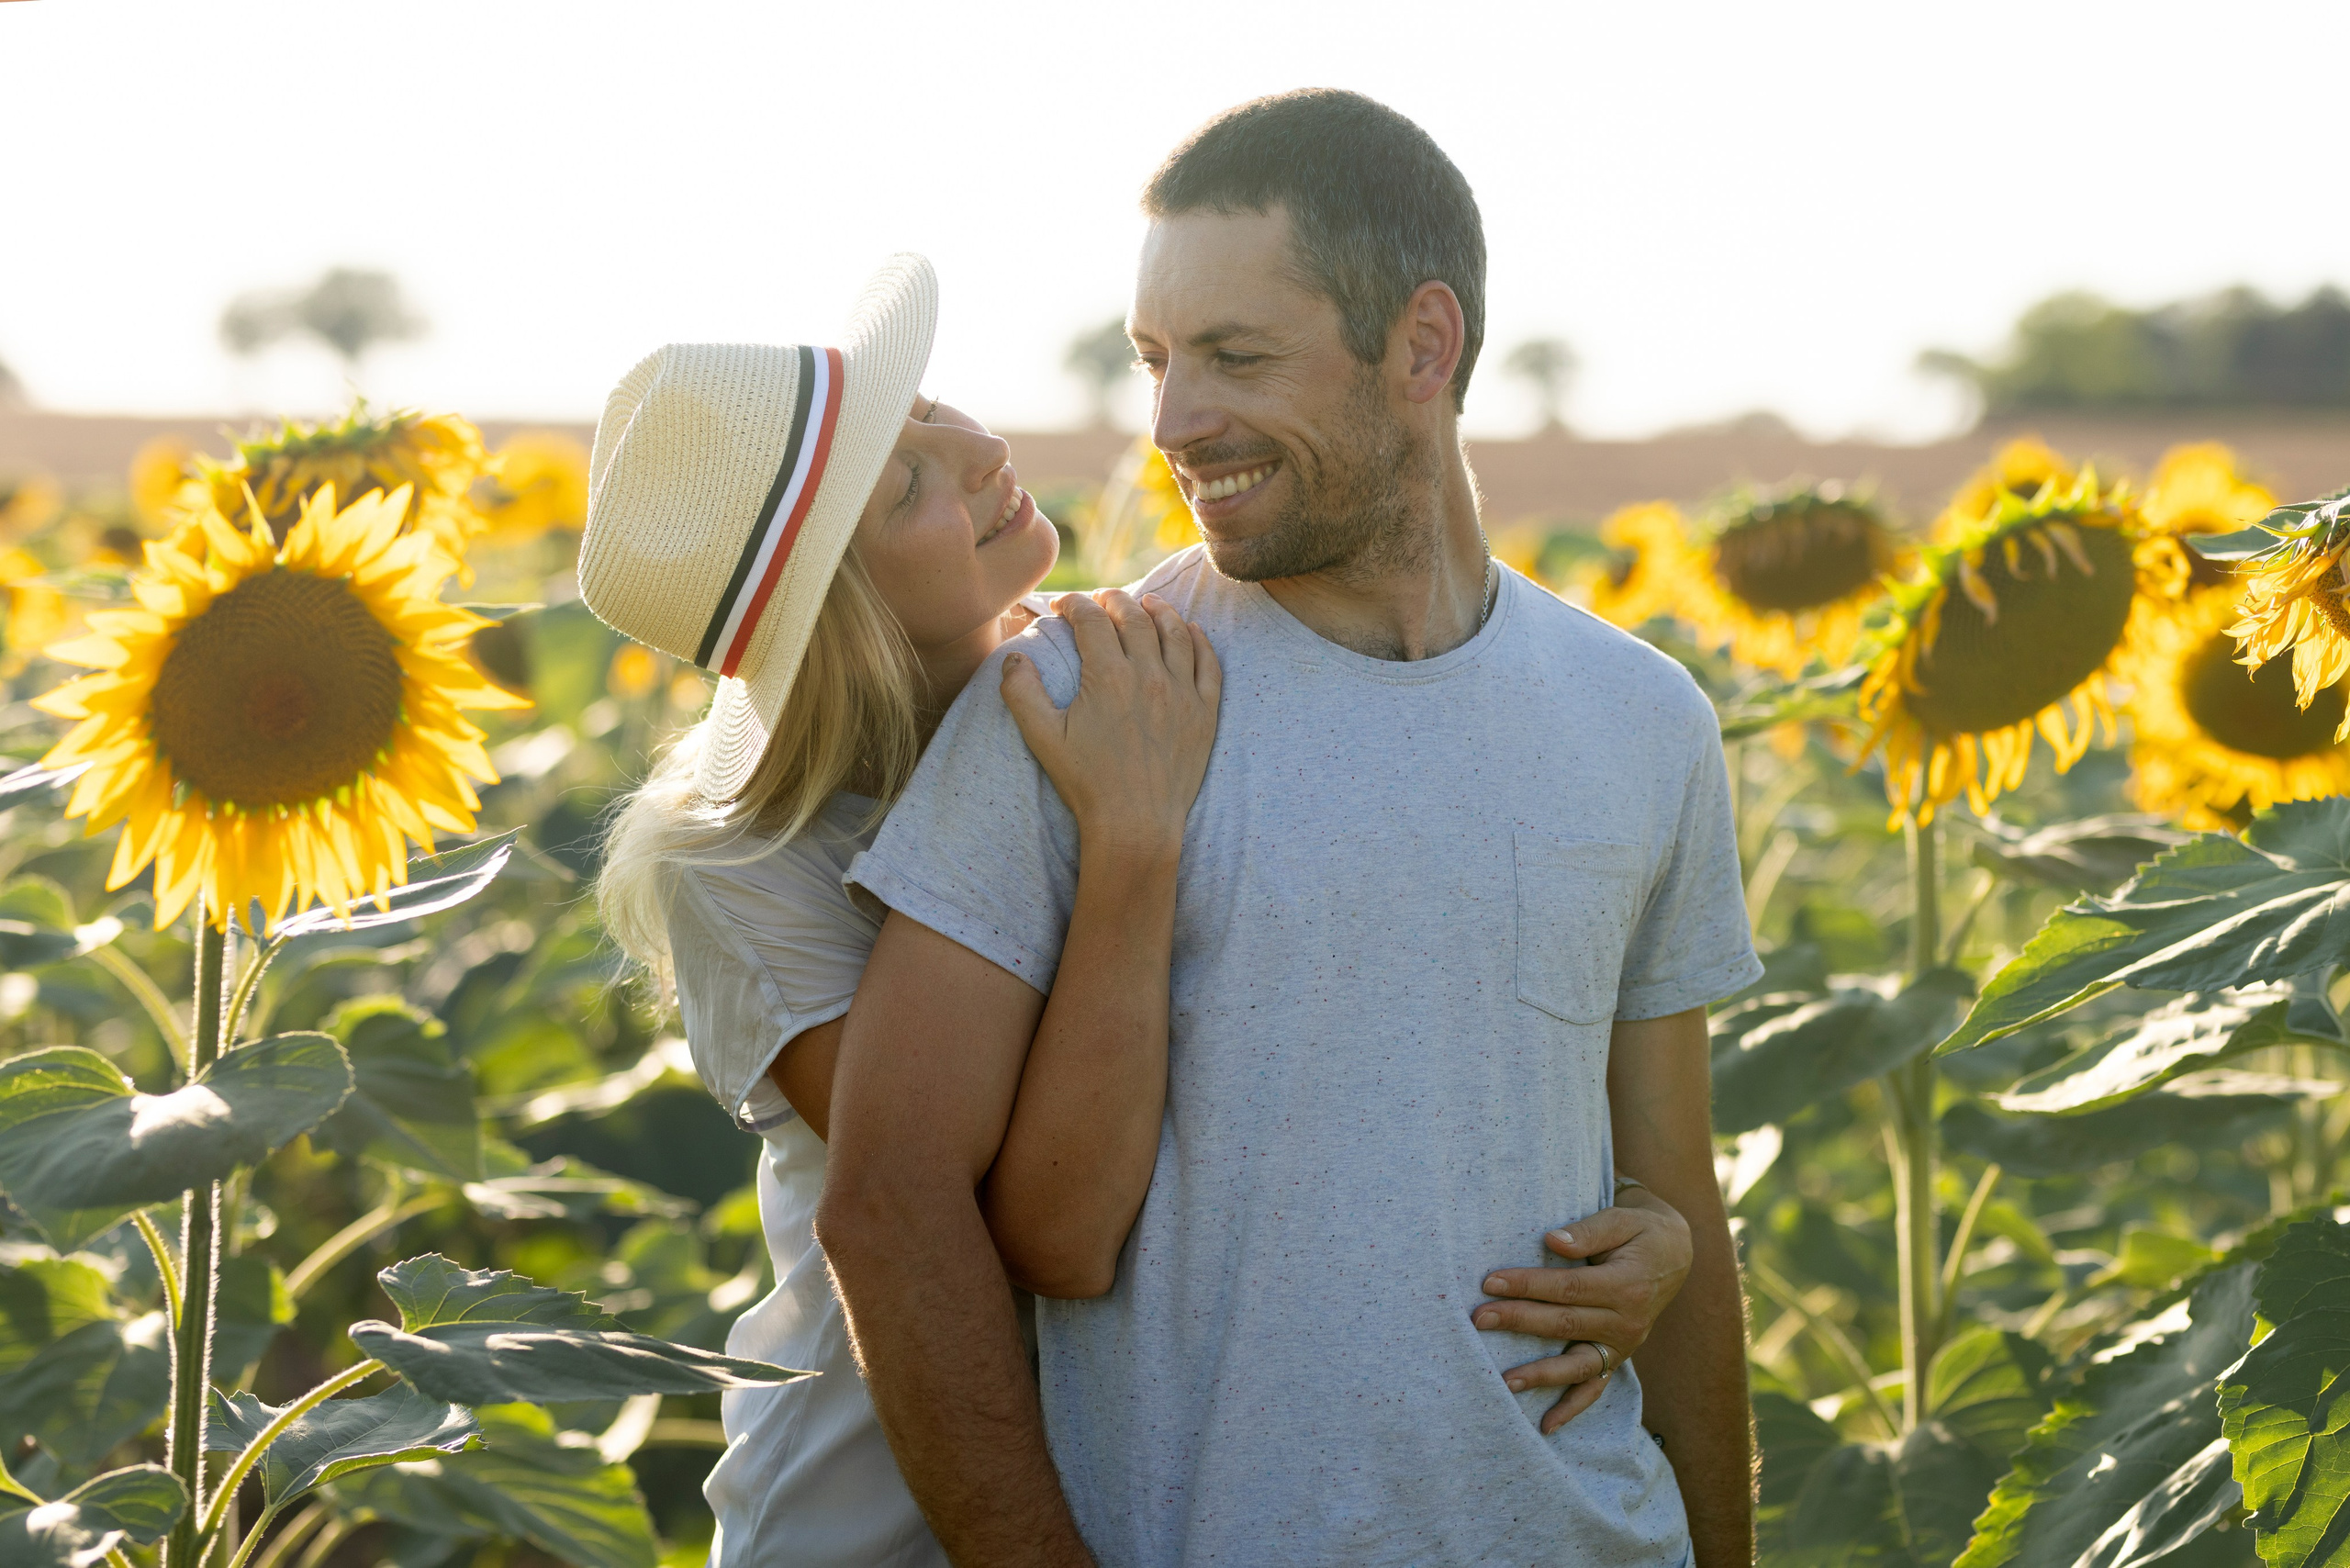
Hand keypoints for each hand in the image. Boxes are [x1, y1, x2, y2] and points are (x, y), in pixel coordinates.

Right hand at [1002, 590, 1221, 859]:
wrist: (1136, 824)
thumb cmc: (1086, 784)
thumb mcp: (1042, 739)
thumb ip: (1021, 693)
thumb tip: (1013, 658)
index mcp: (1108, 677)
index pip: (1092, 620)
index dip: (1075, 605)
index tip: (1063, 607)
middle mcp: (1149, 676)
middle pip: (1135, 618)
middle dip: (1115, 601)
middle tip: (1102, 600)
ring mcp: (1182, 693)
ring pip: (1175, 633)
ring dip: (1160, 611)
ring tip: (1148, 603)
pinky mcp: (1204, 712)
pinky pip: (1208, 664)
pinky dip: (1199, 641)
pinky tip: (1190, 632)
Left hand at [1471, 1188, 1694, 1434]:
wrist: (1674, 1254)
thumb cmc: (1640, 1232)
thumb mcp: (1623, 1220)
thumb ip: (1588, 1231)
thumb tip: (1552, 1241)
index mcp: (1626, 1285)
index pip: (1568, 1287)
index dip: (1528, 1285)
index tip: (1490, 1282)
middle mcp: (1627, 1321)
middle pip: (1565, 1324)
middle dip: (1519, 1321)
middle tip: (1478, 1318)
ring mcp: (1623, 1345)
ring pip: (1578, 1365)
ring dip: (1541, 1374)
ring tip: (1505, 1382)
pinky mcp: (1617, 1357)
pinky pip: (1596, 1387)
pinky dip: (1572, 1408)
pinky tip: (1546, 1425)